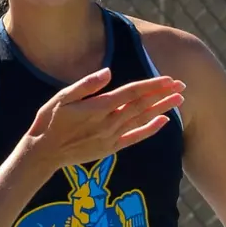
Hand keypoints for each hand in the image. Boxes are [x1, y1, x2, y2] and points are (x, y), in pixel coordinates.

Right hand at [23, 69, 185, 171]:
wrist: (43, 153)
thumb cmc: (49, 121)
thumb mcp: (61, 97)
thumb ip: (86, 85)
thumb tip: (108, 73)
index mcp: (98, 107)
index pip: (132, 93)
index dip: (152, 85)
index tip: (169, 79)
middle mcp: (108, 122)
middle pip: (142, 105)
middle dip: (163, 95)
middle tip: (182, 85)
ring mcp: (111, 137)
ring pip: (142, 120)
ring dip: (162, 109)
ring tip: (179, 100)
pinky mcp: (110, 148)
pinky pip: (135, 138)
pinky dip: (151, 129)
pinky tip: (163, 121)